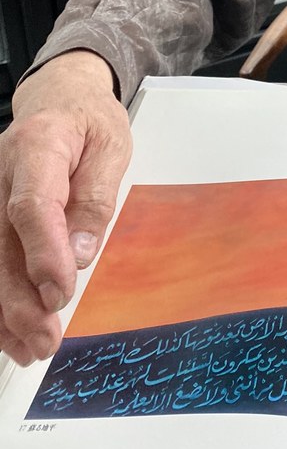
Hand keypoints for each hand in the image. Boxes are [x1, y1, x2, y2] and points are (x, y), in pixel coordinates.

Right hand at [0, 51, 131, 365]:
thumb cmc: (89, 123)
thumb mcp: (112, 147)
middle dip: (20, 298)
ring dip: (4, 310)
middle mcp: (0, 172)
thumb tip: (80, 253)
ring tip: (30, 349)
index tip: (60, 293)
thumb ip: (96, 198)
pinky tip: (9, 333)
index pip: (32, 205)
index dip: (44, 253)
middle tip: (45, 340)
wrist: (57, 99)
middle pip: (1, 242)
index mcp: (38, 146)